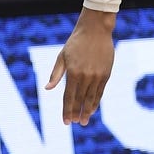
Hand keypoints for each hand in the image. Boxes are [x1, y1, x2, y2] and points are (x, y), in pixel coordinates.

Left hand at [45, 8, 115, 125]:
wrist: (95, 30)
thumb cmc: (75, 43)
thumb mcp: (62, 56)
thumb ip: (56, 74)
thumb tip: (48, 88)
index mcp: (73, 73)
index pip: (68, 96)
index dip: (67, 110)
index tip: (66, 121)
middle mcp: (86, 76)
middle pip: (80, 100)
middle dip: (77, 113)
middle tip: (75, 123)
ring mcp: (97, 75)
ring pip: (92, 98)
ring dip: (88, 110)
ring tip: (84, 121)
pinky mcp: (106, 74)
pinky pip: (100, 91)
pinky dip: (96, 101)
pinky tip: (93, 108)